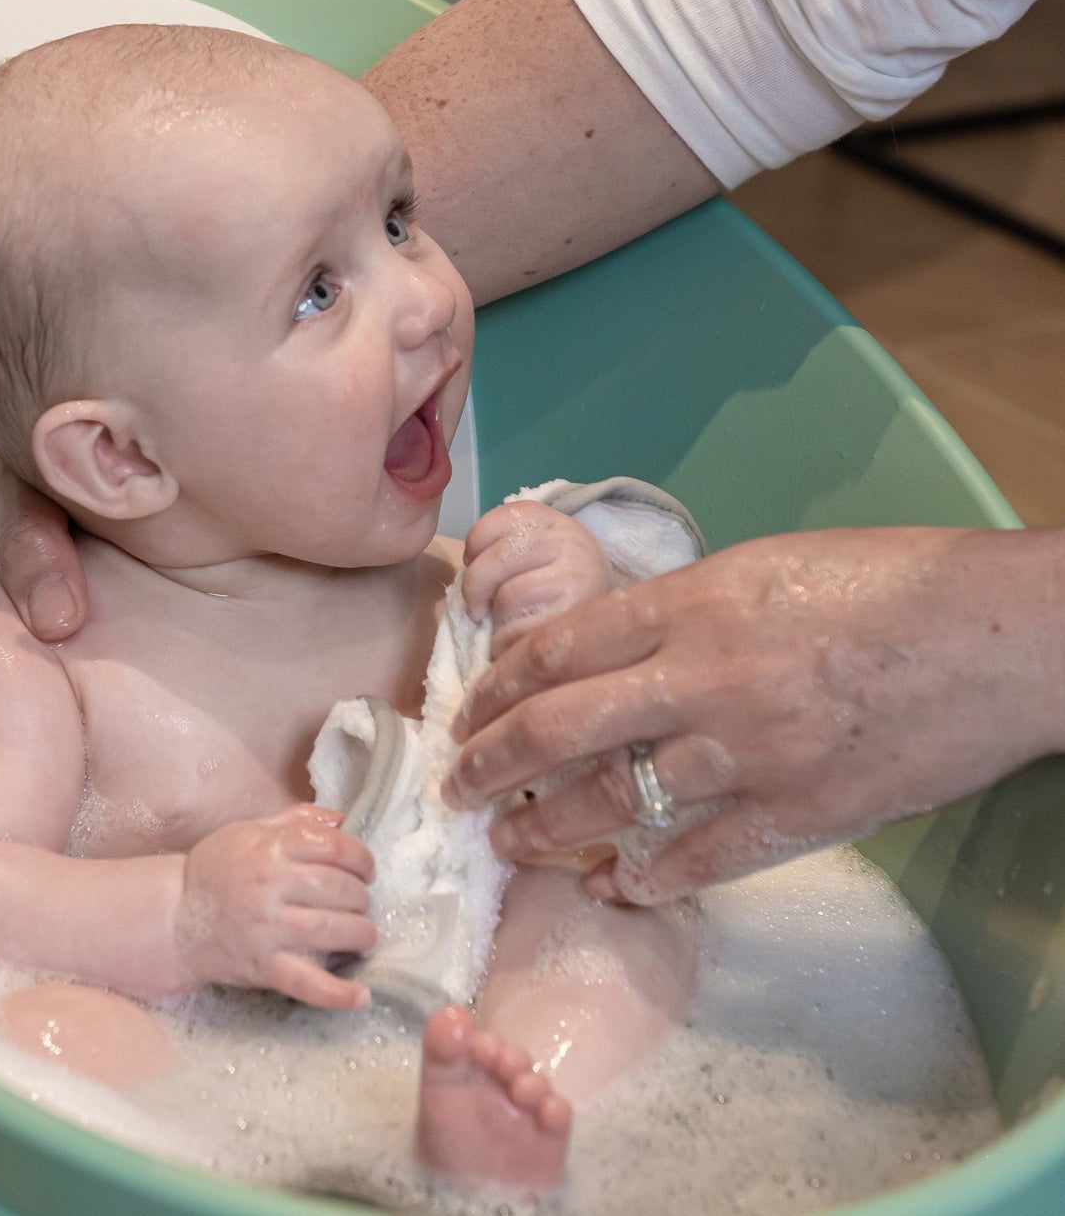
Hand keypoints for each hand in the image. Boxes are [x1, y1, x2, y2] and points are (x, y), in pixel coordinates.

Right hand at [175, 804, 376, 1008]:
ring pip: (331, 930)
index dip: (362, 859)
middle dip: (361, 897)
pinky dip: (337, 993)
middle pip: (339, 888)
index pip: (335, 847)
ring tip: (364, 935)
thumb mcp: (249, 831)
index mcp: (270, 847)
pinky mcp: (262, 966)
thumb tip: (340, 819)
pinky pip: (305, 983)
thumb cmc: (215, 869)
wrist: (172, 915)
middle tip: (361, 903)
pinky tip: (361, 996)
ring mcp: (266, 928)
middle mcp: (270, 885)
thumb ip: (295, 820)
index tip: (366, 871)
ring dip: (361, 934)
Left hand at [444, 526, 1064, 902]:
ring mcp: (747, 753)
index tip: (468, 711)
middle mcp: (700, 679)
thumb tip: (610, 648)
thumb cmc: (885, 580)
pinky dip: (644, 880)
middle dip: (490, 765)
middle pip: (559, 729)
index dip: (496, 687)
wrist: (997, 635)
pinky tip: (613, 889)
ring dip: (547, 831)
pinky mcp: (798, 814)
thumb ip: (679, 609)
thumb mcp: (760, 565)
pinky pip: (698, 860)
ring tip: (512, 843)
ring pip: (612, 804)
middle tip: (457, 788)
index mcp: (689, 605)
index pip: (555, 650)